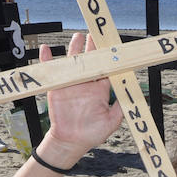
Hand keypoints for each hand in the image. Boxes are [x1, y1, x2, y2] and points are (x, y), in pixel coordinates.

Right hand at [37, 33, 122, 162]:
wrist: (71, 142)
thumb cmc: (92, 133)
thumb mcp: (112, 122)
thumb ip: (120, 108)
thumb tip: (130, 95)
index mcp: (100, 90)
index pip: (106, 69)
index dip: (109, 58)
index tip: (112, 46)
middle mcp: (86, 84)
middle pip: (90, 61)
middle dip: (92, 48)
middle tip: (94, 34)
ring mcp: (72, 84)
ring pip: (73, 62)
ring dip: (74, 49)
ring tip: (77, 36)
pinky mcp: (57, 88)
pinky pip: (52, 71)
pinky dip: (47, 60)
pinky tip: (46, 49)